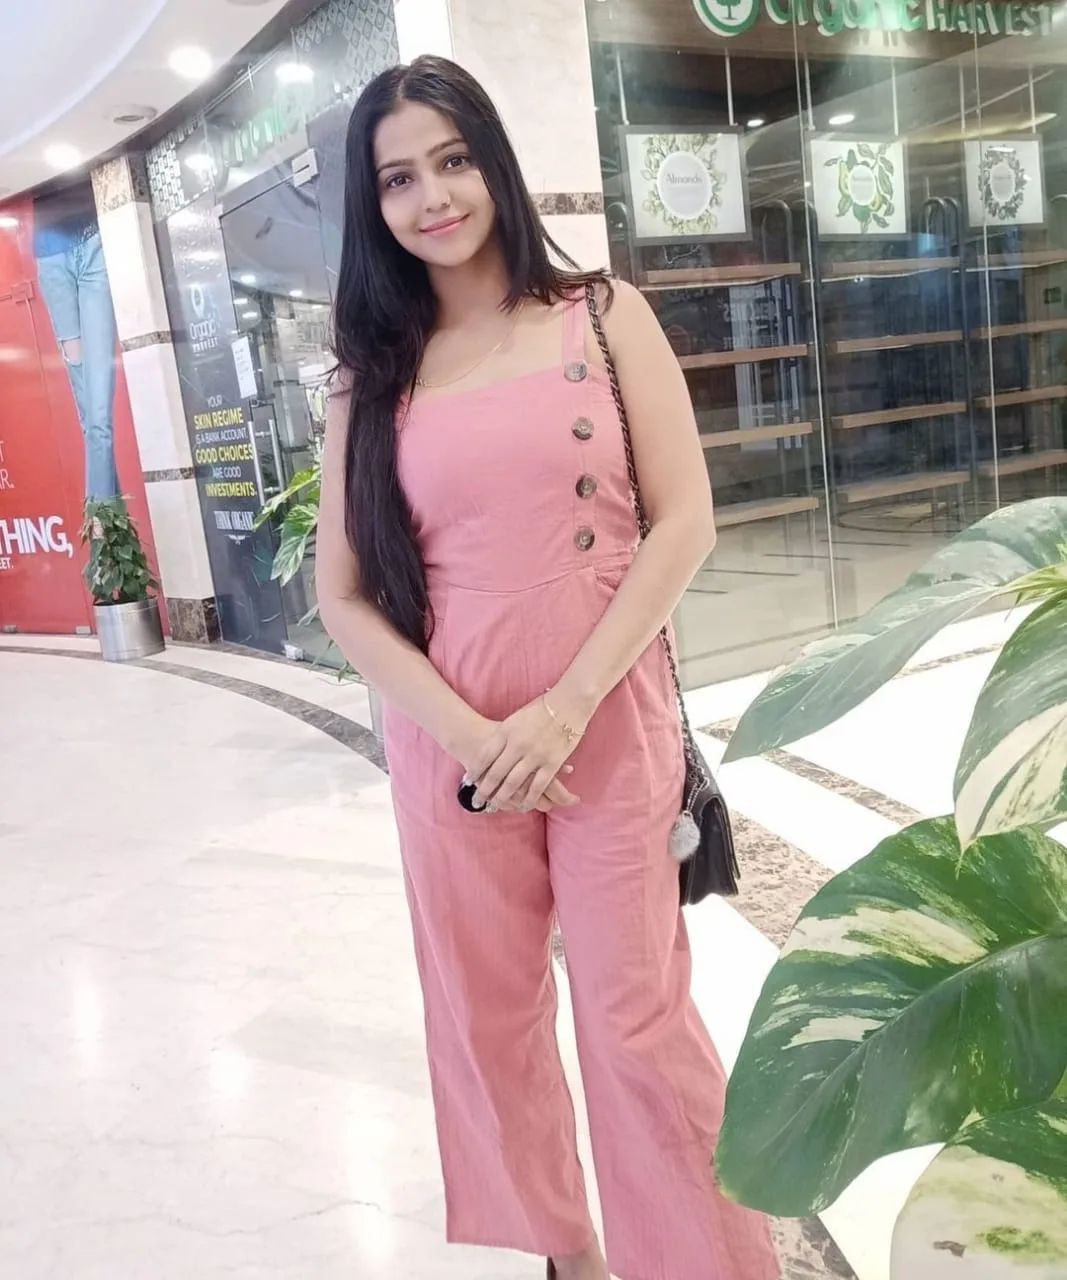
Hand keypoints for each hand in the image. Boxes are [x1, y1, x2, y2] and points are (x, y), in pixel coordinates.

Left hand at [472, 692, 590, 813]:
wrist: (569, 702)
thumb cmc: (542, 708)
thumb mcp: (516, 718)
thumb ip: (505, 734)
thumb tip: (493, 751)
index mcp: (506, 731)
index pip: (485, 756)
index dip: (475, 771)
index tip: (468, 782)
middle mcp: (517, 744)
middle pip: (496, 773)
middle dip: (484, 790)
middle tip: (477, 801)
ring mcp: (535, 755)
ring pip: (514, 783)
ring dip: (503, 798)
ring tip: (495, 807)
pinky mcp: (552, 763)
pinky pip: (537, 786)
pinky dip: (529, 799)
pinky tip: (523, 806)